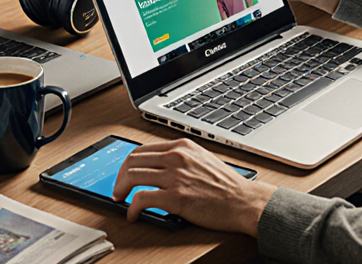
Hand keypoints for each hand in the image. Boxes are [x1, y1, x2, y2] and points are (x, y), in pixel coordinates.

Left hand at [112, 138, 276, 235]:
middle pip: (132, 161)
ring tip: (122, 201)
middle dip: (120, 177)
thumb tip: (157, 166)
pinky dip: (132, 208)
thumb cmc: (227, 185)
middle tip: (118, 190)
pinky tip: (133, 215)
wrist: (243, 201)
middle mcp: (177, 157)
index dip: (127, 164)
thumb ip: (181, 159)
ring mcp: (176, 176)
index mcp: (182, 146)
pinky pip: (141, 199)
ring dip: (121, 191)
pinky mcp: (175, 197)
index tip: (124, 175)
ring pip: (132, 177)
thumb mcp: (202, 160)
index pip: (142, 149)